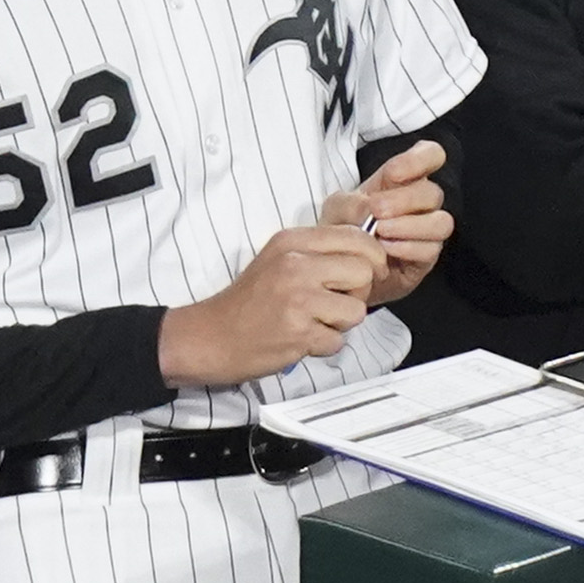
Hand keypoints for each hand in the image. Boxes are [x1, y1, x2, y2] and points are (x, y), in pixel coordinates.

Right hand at [159, 226, 383, 385]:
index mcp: (292, 241)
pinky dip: (323, 346)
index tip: (370, 271)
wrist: (210, 336)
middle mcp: (295, 265)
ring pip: (357, 310)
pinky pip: (337, 341)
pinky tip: (301, 338)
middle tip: (336, 302)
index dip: (373, 257)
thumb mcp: (279, 259)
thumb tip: (367, 252)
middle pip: (364, 272)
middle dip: (359, 293)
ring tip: (314, 321)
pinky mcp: (298, 332)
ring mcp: (297, 299)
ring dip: (341, 323)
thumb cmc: (247, 302)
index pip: (356, 236)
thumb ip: (318, 251)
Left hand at [319, 139, 452, 307]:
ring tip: (380, 231)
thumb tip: (371, 207)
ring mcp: (426, 231)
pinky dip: (407, 248)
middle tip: (376, 210)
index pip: (430, 155)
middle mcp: (419, 203)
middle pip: (433, 192)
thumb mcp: (336, 209)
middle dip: (403, 200)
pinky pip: (431, 250)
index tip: (394, 173)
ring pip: (440, 222)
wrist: (341, 270)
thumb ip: (351, 202)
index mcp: (401, 180)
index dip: (419, 159)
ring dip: (409, 225)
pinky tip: (385, 249)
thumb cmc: (344, 232)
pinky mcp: (426, 257)